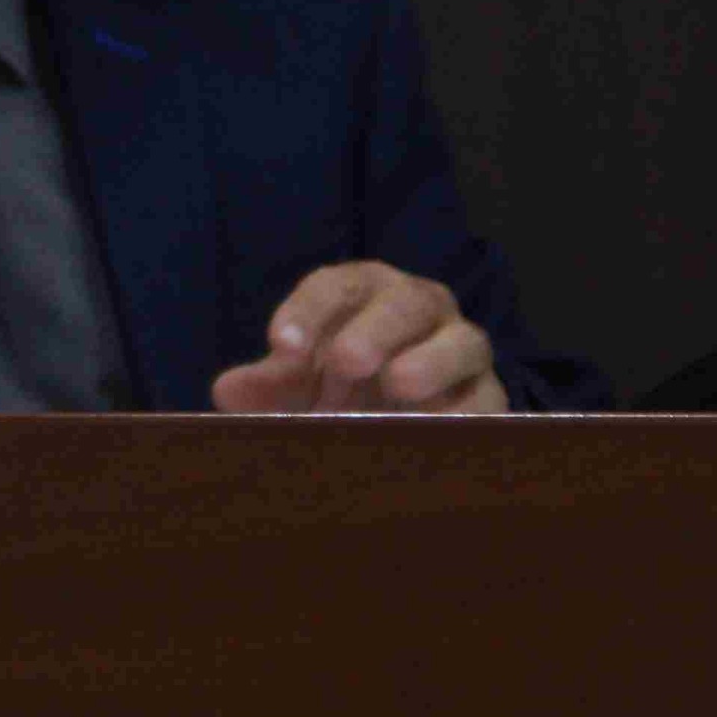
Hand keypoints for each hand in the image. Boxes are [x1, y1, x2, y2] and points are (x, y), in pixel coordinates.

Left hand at [210, 262, 504, 414]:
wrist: (397, 421)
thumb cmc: (336, 387)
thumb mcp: (297, 386)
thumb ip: (266, 384)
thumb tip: (227, 391)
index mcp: (362, 294)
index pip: (334, 287)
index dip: (307, 311)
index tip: (280, 347)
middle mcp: (417, 309)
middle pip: (404, 303)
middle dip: (375, 329)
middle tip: (345, 361)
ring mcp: (460, 348)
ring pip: (462, 341)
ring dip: (432, 361)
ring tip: (400, 386)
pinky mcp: (488, 394)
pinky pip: (488, 397)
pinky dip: (467, 412)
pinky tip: (436, 429)